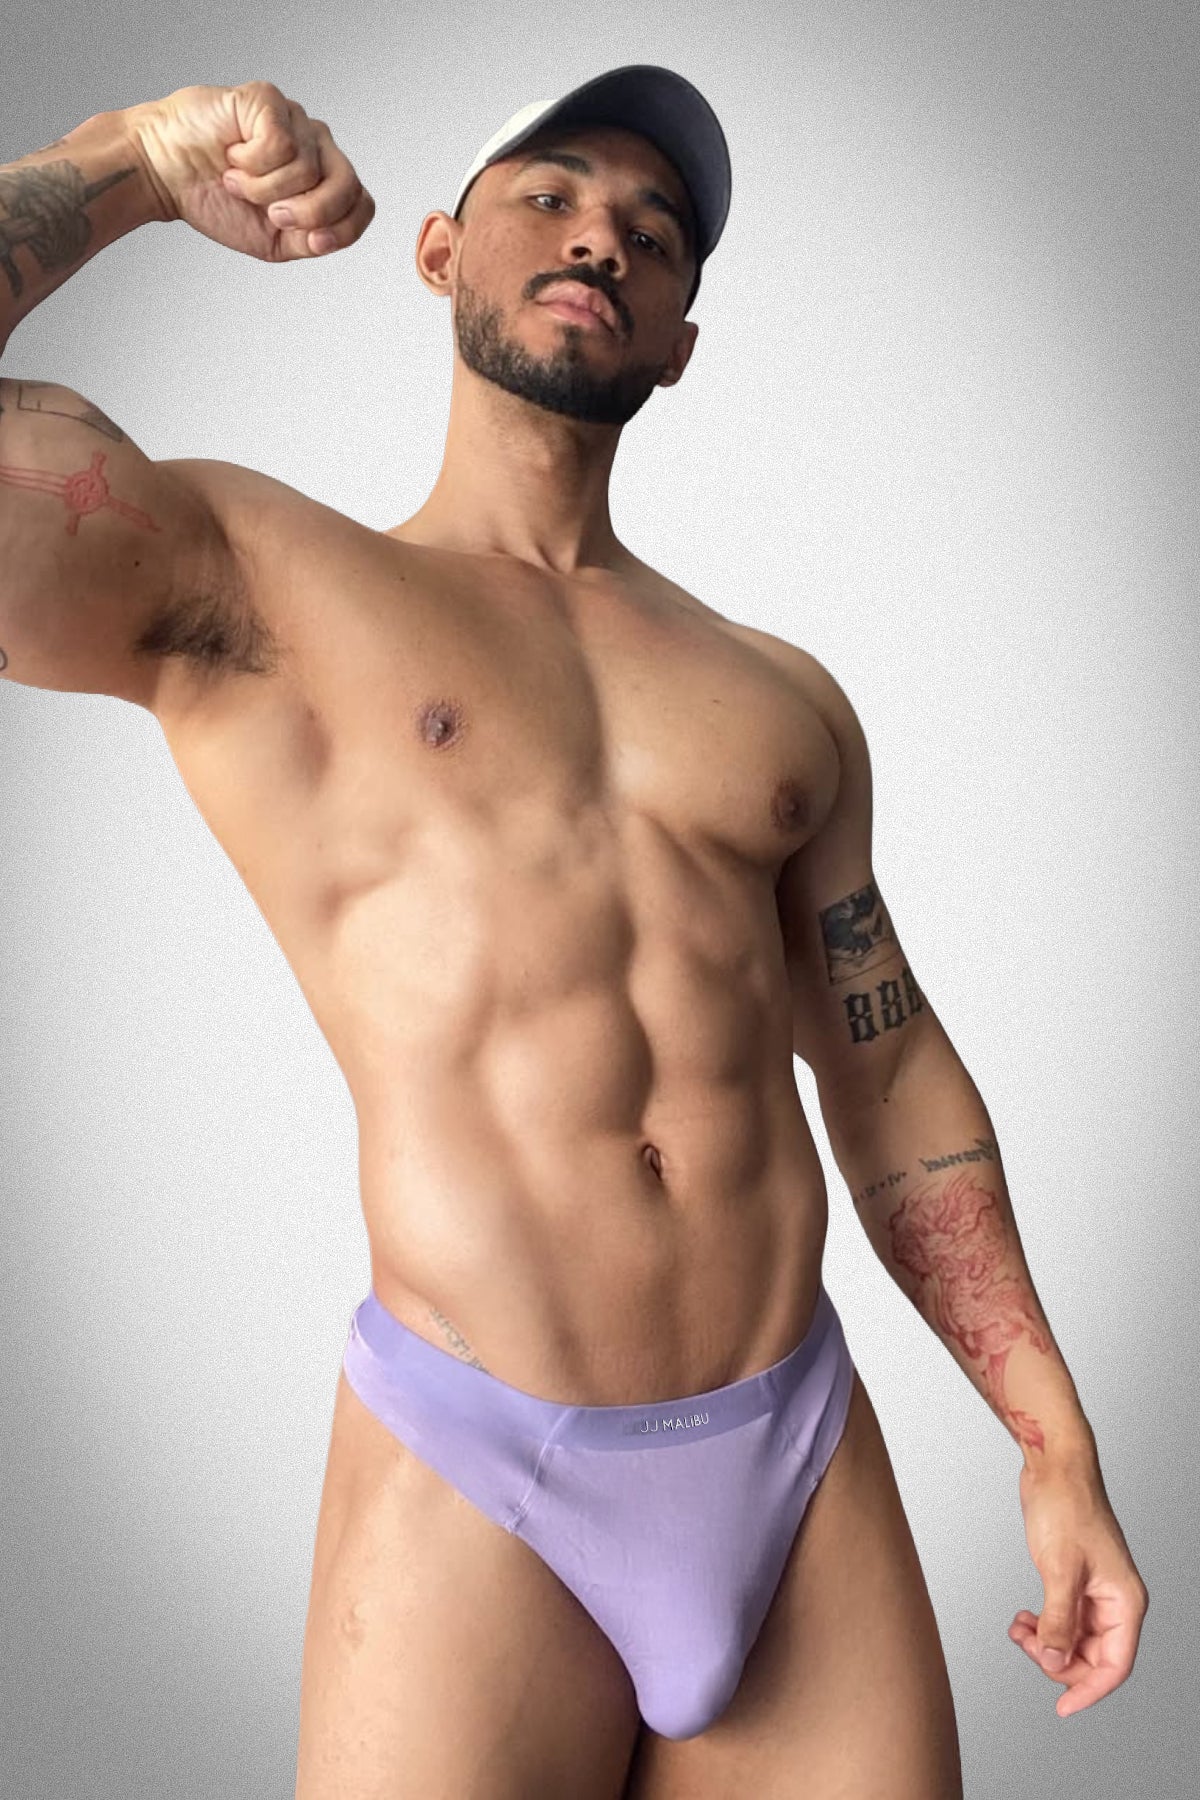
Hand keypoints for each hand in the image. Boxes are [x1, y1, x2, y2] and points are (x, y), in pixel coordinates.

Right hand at [125, 80, 374, 261]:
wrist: (167, 175)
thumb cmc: (216, 201)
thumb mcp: (272, 241)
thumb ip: (309, 241)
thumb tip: (326, 235)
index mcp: (321, 180)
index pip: (361, 204)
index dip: (344, 228)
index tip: (311, 241)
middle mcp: (315, 146)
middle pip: (347, 185)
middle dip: (311, 212)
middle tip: (273, 214)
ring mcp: (295, 120)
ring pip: (309, 168)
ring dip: (265, 189)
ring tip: (237, 181)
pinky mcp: (270, 100)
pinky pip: (280, 144)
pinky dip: (251, 163)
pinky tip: (233, 156)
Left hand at [1009, 1458, 1148, 1716]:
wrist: (1053, 1465)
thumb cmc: (1065, 1505)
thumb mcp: (1058, 1569)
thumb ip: (1059, 1621)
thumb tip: (1057, 1665)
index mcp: (1124, 1601)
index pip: (1114, 1665)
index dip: (1088, 1690)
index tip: (1062, 1708)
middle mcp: (1114, 1600)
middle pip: (1091, 1657)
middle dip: (1057, 1660)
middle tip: (1025, 1645)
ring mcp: (1094, 1591)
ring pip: (1073, 1640)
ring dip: (1045, 1642)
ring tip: (1017, 1629)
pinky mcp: (1073, 1580)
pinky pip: (1062, 1619)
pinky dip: (1042, 1625)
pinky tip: (1022, 1619)